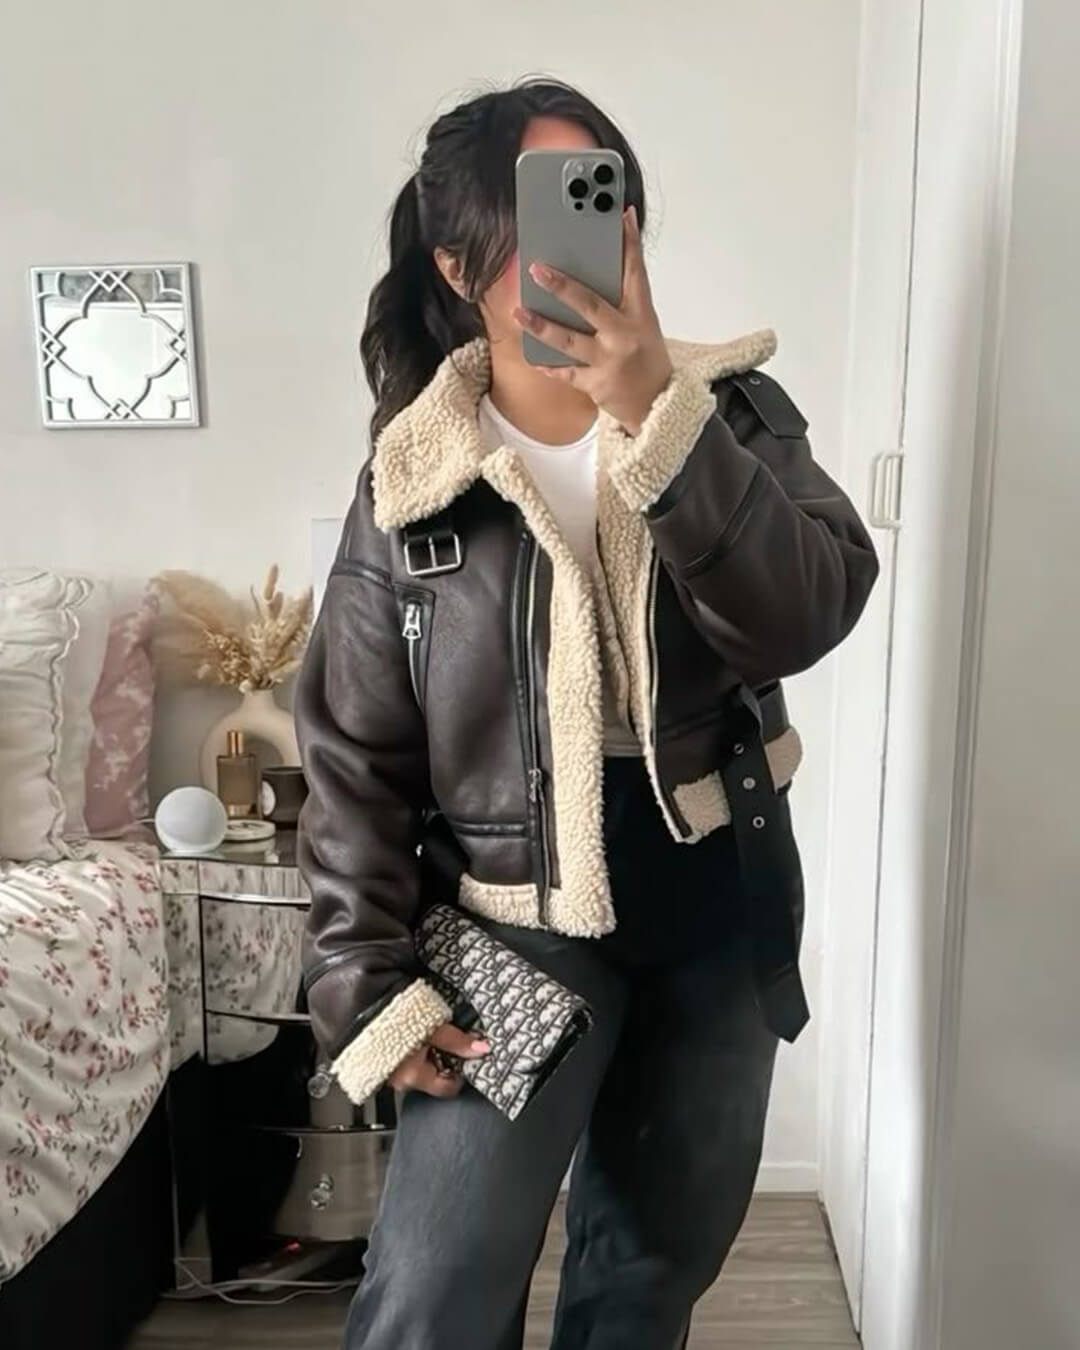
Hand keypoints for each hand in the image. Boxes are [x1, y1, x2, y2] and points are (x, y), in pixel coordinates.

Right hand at [387, 1022, 489, 1098]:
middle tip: (445, 1039)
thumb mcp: (433, 1027)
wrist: (364, 1005)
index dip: (460, 1070)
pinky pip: (406, 1065)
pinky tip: (414, 1037)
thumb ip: (457, 1041)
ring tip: (428, 1035)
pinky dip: (414, 1054)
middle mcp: (400, 1082)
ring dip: (429, 1056)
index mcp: (414, 1077)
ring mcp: (390, 1075)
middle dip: (444, 1061)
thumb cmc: (395, 1015)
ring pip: (421, 1071)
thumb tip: (482, 1049)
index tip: (465, 1053)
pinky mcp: (383, 1064)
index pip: (448, 1088)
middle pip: (435, 1080)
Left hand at [513, 206, 673, 435]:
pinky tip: (532, 355)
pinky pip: (565, 373)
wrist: (657, 404)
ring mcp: (609, 362)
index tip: (621, 216)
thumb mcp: (643, 325)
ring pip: (569, 341)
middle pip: (591, 306)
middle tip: (537, 269)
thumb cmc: (646, 358)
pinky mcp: (595, 384)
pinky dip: (549, 365)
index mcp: (641, 316)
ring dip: (541, 326)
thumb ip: (622, 300)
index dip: (629, 244)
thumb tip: (599, 267)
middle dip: (562, 286)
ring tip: (519, 313)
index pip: (636, 273)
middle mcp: (625, 336)